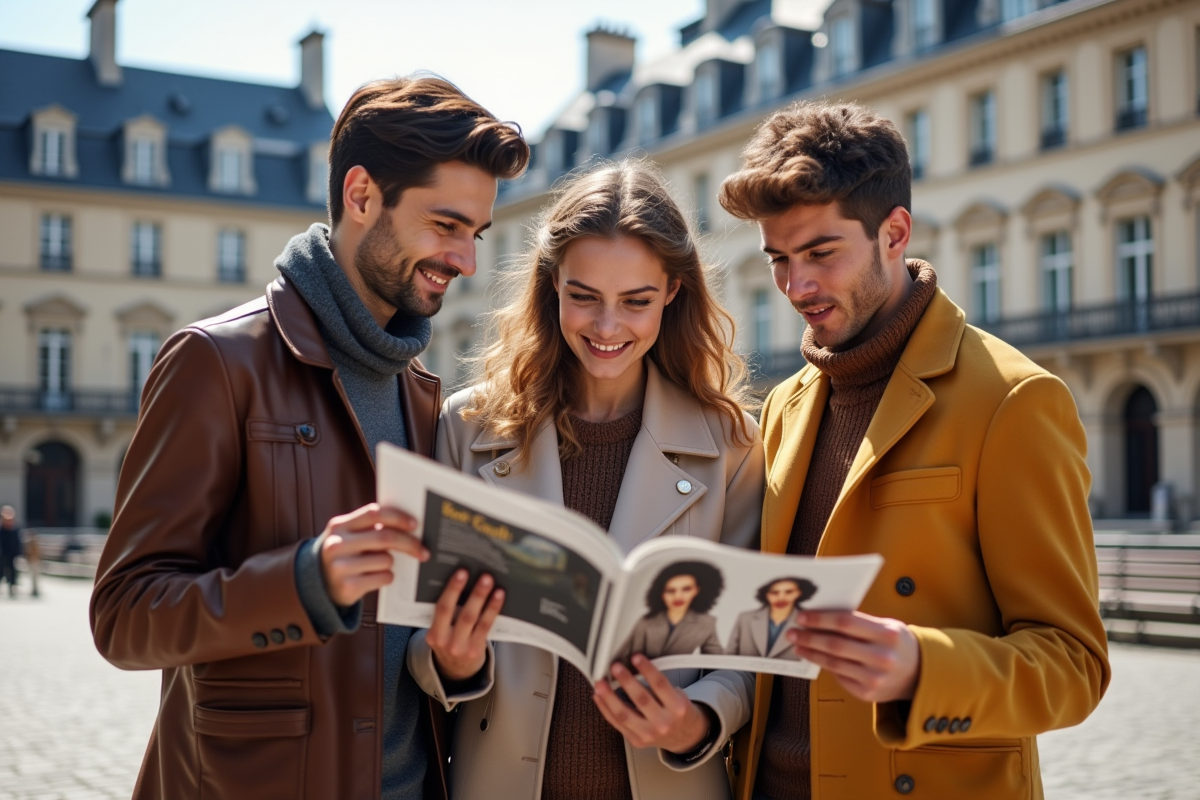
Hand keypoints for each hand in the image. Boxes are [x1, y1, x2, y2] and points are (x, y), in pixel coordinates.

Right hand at [319, 504, 428, 606]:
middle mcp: (336, 544)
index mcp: (339, 525)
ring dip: (391, 563)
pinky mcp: (347, 587)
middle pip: (384, 537)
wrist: (317, 585)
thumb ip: (369, 527)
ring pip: (386, 560)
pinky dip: (386, 577)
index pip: (374, 513)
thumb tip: (409, 524)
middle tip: (423, 551)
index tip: (415, 525)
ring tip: (380, 565)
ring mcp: (339, 567)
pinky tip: (376, 577)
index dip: (398, 517)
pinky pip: (383, 578)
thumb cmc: (344, 555)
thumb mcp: (347, 536)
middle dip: (410, 544)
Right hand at [425, 569, 504, 682]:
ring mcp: (462, 647)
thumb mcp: (439, 631)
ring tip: (492, 583)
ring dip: (485, 599)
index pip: (442, 608)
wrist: (455, 671)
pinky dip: (492, 609)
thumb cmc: (448, 641)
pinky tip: (498, 596)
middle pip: (461, 613)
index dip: (452, 589)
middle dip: (474, 593)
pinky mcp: (475, 650)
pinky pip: (486, 627)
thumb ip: (445, 613)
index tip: (461, 572)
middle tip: (484, 575)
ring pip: (474, 619)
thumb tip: (461, 580)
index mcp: (433, 633)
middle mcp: (446, 641)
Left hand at [593, 655, 710, 753]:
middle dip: (626, 681)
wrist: (684, 737)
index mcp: (677, 707)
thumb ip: (659, 685)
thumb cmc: (677, 712)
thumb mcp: (678, 695)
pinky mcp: (637, 741)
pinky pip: (617, 724)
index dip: (647, 669)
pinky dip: (605, 709)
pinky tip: (598, 697)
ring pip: (624, 714)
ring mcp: (649, 734)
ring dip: (609, 697)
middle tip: (615, 667)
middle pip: (641, 699)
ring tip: (600, 684)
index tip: (635, 658)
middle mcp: (663, 723)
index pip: (660, 684)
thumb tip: (633, 667)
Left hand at [788, 610, 920, 702]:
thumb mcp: (886, 626)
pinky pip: (839, 676)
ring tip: (798, 644)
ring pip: (833, 663)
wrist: (920, 674)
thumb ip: (858, 622)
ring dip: (811, 653)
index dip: (820, 619)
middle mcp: (882, 657)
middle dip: (810, 637)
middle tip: (793, 632)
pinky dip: (825, 665)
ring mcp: (874, 678)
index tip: (803, 617)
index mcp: (887, 634)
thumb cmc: (897, 643)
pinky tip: (815, 657)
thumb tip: (821, 617)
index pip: (845, 623)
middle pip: (835, 645)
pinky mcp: (867, 694)